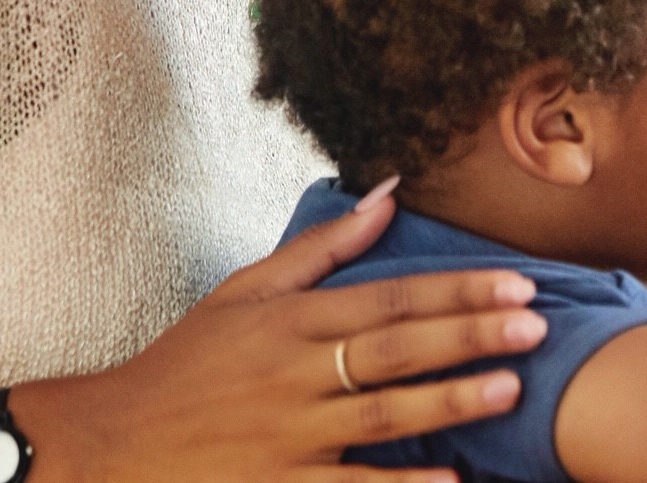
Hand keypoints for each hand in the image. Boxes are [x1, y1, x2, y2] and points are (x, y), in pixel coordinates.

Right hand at [9, 180, 538, 482]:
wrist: (111, 443)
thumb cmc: (185, 364)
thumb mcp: (243, 292)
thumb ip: (322, 249)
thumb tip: (389, 193)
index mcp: (288, 320)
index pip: (388, 297)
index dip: (456, 289)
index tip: (517, 283)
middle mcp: (292, 373)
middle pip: (395, 349)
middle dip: (470, 334)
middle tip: (536, 324)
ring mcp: (286, 434)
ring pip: (383, 414)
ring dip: (451, 401)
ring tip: (511, 387)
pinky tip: (453, 479)